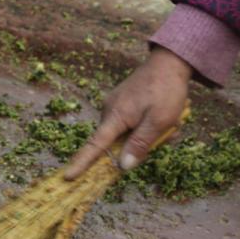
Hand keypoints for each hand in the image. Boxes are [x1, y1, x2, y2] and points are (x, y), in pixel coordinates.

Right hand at [62, 46, 190, 179]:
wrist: (169, 61)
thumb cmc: (166, 91)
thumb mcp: (159, 121)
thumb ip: (140, 144)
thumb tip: (122, 166)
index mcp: (116, 116)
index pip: (95, 145)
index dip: (82, 163)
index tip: (68, 177)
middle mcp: (110, 110)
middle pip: (117, 142)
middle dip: (142, 145)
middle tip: (169, 133)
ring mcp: (116, 105)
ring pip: (129, 133)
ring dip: (149, 134)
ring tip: (171, 123)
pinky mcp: (124, 102)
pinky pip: (133, 123)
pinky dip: (148, 125)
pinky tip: (166, 116)